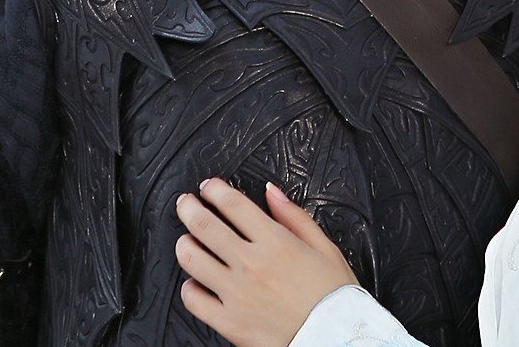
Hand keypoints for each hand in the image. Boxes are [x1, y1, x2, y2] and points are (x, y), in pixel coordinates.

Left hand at [175, 178, 360, 346]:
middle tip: (186, 204)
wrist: (334, 338)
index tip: (209, 187)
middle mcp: (252, 264)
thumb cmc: (333, 297)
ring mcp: (236, 293)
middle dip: (189, 208)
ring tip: (186, 240)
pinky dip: (189, 287)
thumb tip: (272, 192)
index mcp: (276, 242)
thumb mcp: (325, 247)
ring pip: (192, 259)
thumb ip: (294, 216)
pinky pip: (194, 300)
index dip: (215, 190)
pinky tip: (195, 282)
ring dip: (184, 243)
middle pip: (205, 225)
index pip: (233, 205)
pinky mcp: (229, 321)